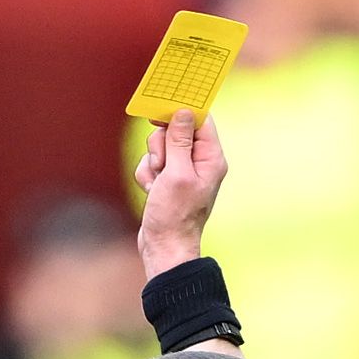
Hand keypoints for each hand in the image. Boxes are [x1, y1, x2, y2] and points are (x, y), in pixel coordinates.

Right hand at [132, 108, 227, 275]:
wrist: (164, 248)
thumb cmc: (174, 215)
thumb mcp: (177, 174)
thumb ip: (179, 141)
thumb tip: (183, 112)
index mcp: (211, 157)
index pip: (200, 119)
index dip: (181, 111)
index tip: (161, 110)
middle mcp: (200, 161)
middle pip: (175, 130)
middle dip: (161, 146)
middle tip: (162, 165)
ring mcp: (183, 171)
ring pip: (159, 147)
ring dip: (152, 163)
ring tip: (157, 184)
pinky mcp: (168, 180)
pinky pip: (151, 163)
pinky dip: (147, 176)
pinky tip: (151, 192)